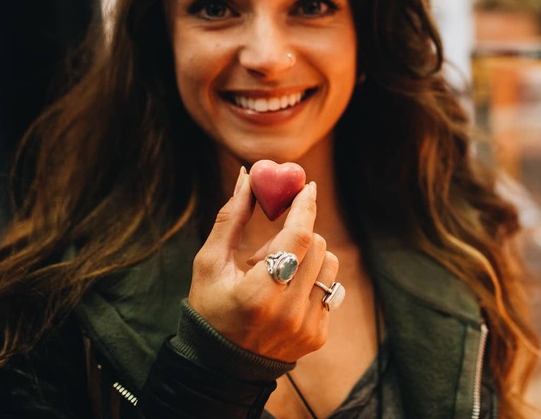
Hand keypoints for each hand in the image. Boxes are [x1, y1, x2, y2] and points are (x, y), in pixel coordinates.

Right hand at [187, 167, 338, 362]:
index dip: (305, 208)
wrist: (222, 365)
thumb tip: (247, 176)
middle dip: (297, 234)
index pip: (296, 238)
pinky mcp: (319, 335)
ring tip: (277, 275)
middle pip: (316, 246)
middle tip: (268, 249)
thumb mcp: (210, 264)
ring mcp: (307, 326)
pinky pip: (331, 289)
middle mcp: (287, 312)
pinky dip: (312, 281)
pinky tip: (285, 295)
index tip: (306, 187)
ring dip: (307, 257)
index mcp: (257, 293)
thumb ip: (231, 219)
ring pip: (329, 264)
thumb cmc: (211, 307)